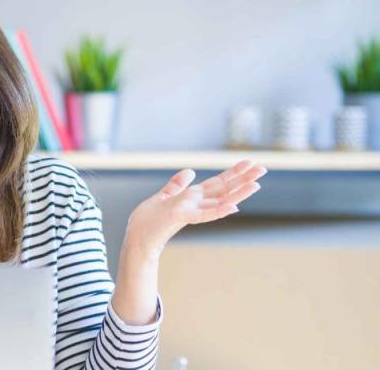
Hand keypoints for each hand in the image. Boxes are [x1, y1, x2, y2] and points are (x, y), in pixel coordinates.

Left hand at [124, 159, 267, 257]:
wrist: (137, 238)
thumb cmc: (148, 220)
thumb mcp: (163, 196)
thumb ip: (176, 185)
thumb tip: (190, 171)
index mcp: (192, 197)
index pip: (217, 183)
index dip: (232, 172)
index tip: (249, 162)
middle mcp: (195, 204)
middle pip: (223, 189)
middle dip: (242, 179)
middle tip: (263, 168)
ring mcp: (190, 211)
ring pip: (219, 201)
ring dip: (238, 194)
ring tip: (257, 185)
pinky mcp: (181, 217)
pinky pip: (203, 215)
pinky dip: (218, 211)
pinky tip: (234, 208)